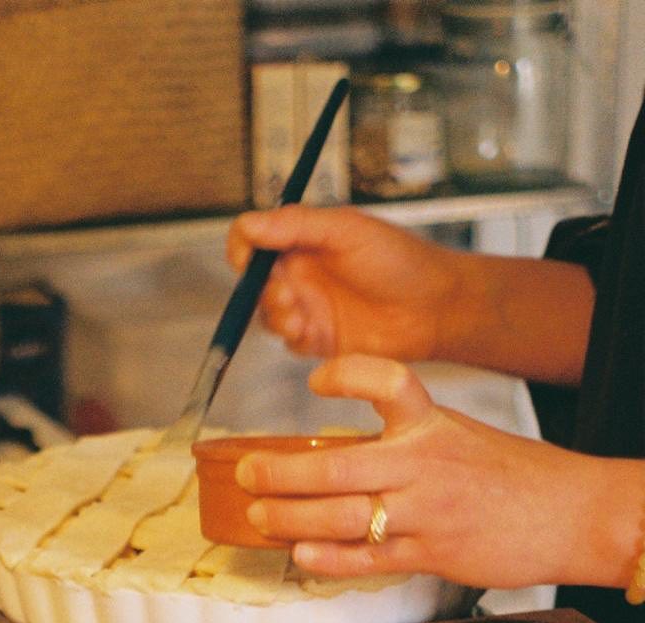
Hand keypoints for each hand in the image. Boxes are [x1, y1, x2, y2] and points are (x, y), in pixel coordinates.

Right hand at [227, 205, 594, 383]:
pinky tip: (310, 331)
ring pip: (267, 315)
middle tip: (286, 294)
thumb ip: (296, 225)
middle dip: (261, 290)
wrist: (435, 307)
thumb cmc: (400, 260)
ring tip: (299, 316)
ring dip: (275, 315)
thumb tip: (249, 224)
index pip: (253, 239)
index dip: (243, 248)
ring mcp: (308, 307)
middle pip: (253, 282)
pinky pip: (288, 342)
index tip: (247, 260)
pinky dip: (292, 337)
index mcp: (303, 239)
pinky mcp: (318, 340)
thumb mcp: (346, 230)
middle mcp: (301, 272)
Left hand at [235, 355, 639, 591]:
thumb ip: (403, 442)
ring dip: (290, 519)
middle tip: (247, 474)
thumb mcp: (458, 436)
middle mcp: (424, 463)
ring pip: (341, 517)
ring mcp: (425, 512)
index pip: (386, 382)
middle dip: (279, 473)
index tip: (316, 381)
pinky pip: (366, 559)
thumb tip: (338, 454)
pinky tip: (300, 555)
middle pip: (336, 464)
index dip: (347, 375)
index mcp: (432, 424)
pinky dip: (326, 560)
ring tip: (260, 517)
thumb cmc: (511, 476)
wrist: (573, 515)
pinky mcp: (431, 554)